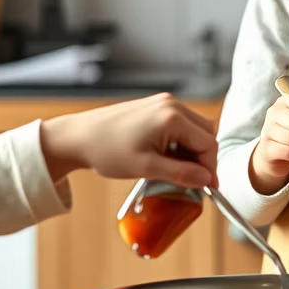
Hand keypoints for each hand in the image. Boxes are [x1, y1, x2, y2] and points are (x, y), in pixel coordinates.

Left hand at [39, 94, 217, 187]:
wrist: (78, 137)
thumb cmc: (106, 150)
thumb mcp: (146, 168)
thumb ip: (181, 173)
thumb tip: (206, 179)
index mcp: (172, 117)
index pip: (208, 143)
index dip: (210, 167)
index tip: (208, 186)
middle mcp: (171, 104)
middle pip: (206, 133)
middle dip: (203, 158)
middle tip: (193, 179)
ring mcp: (163, 102)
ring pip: (195, 128)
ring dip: (192, 149)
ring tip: (176, 168)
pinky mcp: (155, 105)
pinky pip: (181, 123)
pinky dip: (181, 140)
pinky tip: (167, 155)